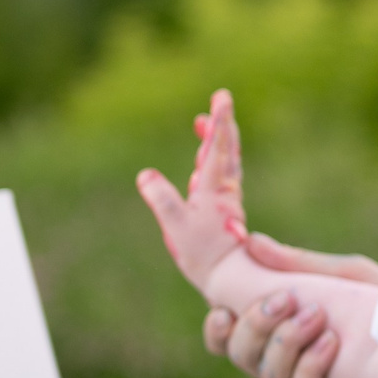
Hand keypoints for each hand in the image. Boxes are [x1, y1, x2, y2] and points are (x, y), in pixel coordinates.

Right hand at [135, 88, 249, 287]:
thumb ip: (161, 199)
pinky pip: (222, 182)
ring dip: (219, 143)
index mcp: (214, 190)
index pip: (217, 148)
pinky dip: (214, 167)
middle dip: (221, 126)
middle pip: (226, 151)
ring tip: (208, 127)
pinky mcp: (226, 214)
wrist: (232, 281)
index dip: (220, 121)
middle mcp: (224, 192)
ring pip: (226, 164)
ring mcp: (227, 202)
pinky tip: (202, 169)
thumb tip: (145, 175)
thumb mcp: (176, 227)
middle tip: (220, 102)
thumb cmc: (205, 256)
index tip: (224, 97)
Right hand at [202, 240, 377, 377]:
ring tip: (320, 316)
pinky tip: (331, 344)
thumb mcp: (346, 279)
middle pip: (241, 356)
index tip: (223, 308)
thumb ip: (299, 265)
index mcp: (280, 337)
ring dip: (288, 343)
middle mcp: (286, 372)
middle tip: (288, 298)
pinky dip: (311, 371)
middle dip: (258, 325)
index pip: (229, 340)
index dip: (218, 328)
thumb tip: (251, 242)